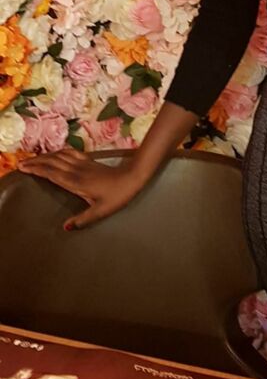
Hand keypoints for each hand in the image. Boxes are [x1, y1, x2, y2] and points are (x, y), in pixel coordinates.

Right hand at [18, 149, 146, 229]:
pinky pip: (71, 153)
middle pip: (52, 162)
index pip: (52, 173)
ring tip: (34, 158)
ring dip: (46, 156)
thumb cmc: (118, 195)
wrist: (133, 177)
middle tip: (21, 163)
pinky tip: (56, 153)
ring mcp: (84, 164)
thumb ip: (83, 219)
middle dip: (36, 161)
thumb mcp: (101, 211)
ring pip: (60, 156)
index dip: (37, 169)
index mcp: (76, 182)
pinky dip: (59, 152)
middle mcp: (77, 170)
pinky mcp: (90, 161)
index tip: (23, 167)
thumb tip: (65, 227)